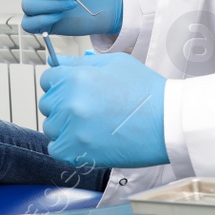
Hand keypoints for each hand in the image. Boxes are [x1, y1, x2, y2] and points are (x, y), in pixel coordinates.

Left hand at [38, 52, 167, 167]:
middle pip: (47, 104)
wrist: (167, 122)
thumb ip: (83, 62)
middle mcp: (69, 101)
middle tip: (88, 110)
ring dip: (65, 128)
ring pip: (51, 127)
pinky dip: (68, 148)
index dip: (60, 84)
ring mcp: (72, 128)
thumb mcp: (116, 63)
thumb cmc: (146, 91)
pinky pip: (56, 149)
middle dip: (62, 105)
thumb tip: (61, 63)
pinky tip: (87, 142)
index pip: (48, 79)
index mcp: (76, 76)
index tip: (71, 91)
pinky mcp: (78, 152)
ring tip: (92, 126)